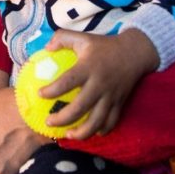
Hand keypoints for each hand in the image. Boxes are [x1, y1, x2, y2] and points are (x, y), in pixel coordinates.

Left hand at [41, 29, 157, 138]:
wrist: (134, 52)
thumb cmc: (104, 46)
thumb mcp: (83, 37)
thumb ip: (62, 38)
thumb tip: (46, 48)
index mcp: (88, 67)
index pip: (67, 81)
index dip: (52, 90)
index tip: (40, 94)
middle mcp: (99, 84)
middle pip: (80, 107)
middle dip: (62, 118)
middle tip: (48, 122)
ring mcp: (111, 96)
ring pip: (97, 121)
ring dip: (81, 132)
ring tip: (68, 136)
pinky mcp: (120, 103)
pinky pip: (111, 122)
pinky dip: (101, 130)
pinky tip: (90, 132)